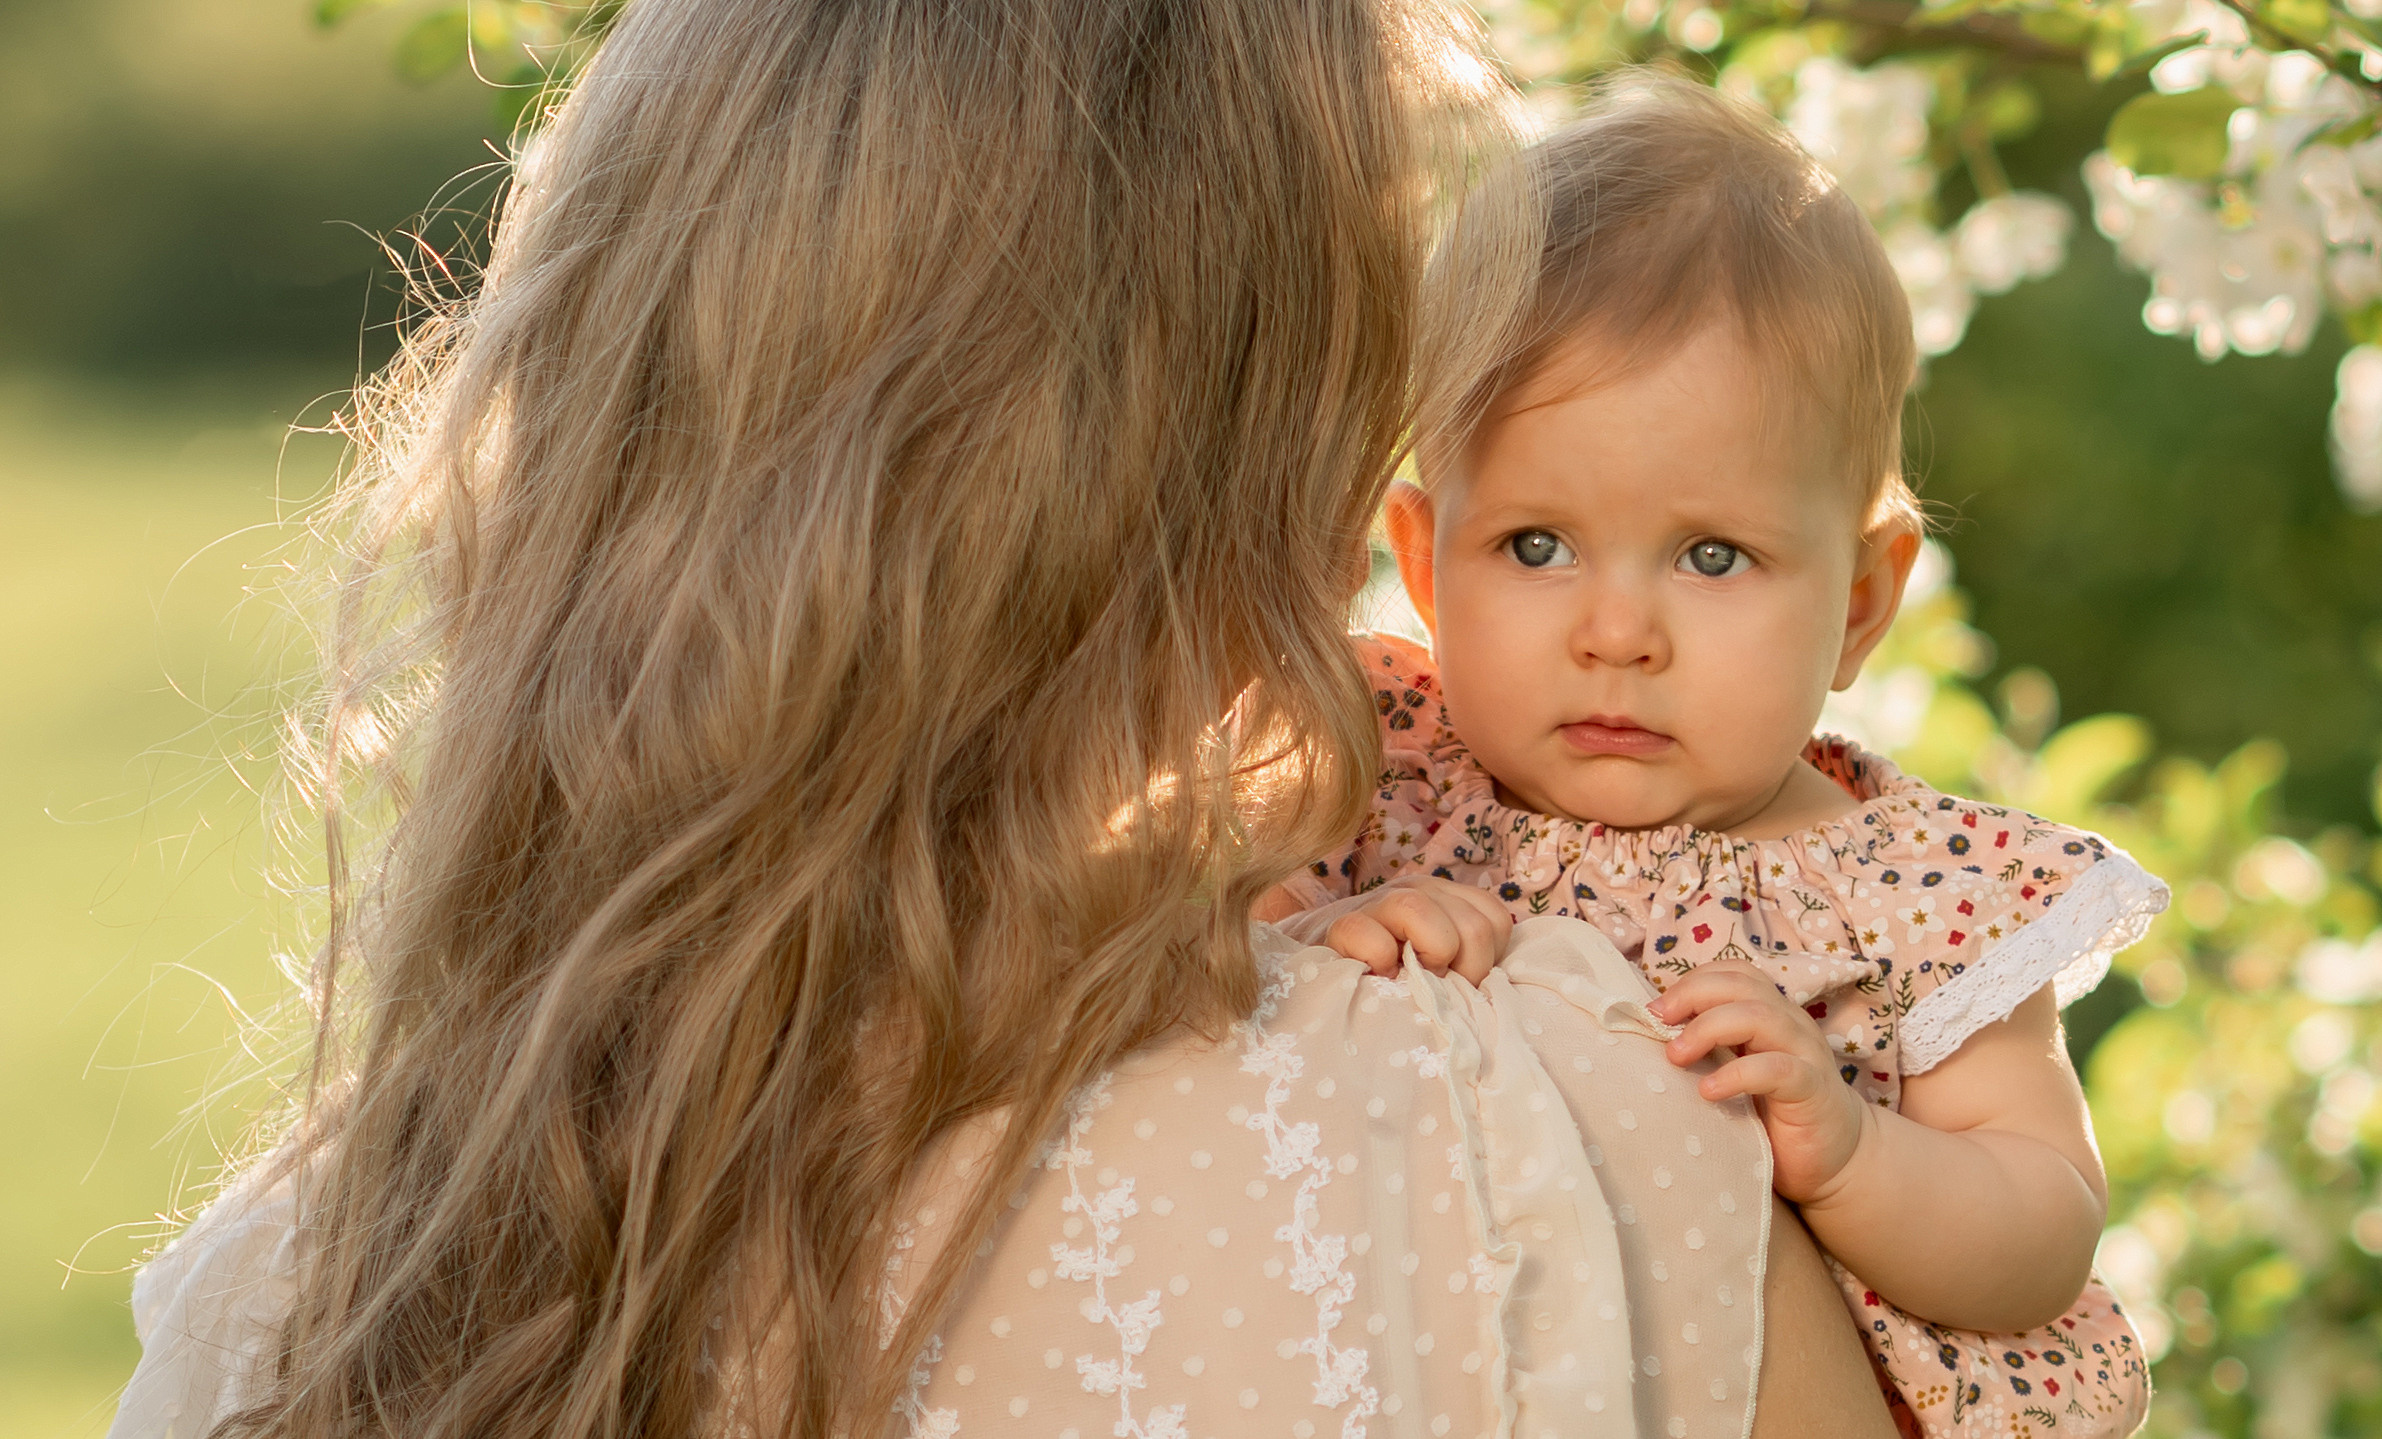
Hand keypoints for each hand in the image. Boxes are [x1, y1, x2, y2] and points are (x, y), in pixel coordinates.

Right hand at [1276, 875, 1511, 984]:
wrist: (1309, 966)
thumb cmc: (1383, 976)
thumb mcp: (1433, 964)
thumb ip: (1464, 964)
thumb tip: (1495, 993)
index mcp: (1444, 897)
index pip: (1495, 920)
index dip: (1486, 961)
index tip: (1459, 983)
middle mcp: (1417, 890)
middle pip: (1477, 929)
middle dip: (1464, 973)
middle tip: (1435, 989)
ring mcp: (1378, 904)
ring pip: (1433, 926)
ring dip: (1429, 967)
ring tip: (1408, 982)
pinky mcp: (1341, 926)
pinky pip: (1374, 941)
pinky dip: (1379, 964)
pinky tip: (1374, 977)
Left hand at [1648, 960, 1872, 1204]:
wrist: (1833, 1157)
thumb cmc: (1772, 1112)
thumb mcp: (1736, 1070)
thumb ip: (1708, 1049)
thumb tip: (1650, 1033)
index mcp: (1769, 1013)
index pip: (1733, 974)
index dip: (1692, 981)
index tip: (1655, 1011)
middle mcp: (1789, 1023)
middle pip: (1741, 985)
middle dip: (1693, 996)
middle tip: (1657, 1022)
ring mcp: (1805, 1053)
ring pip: (1759, 1015)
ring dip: (1709, 1029)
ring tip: (1676, 1056)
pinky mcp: (1813, 1089)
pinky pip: (1777, 1069)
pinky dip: (1738, 1074)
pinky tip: (1708, 1091)